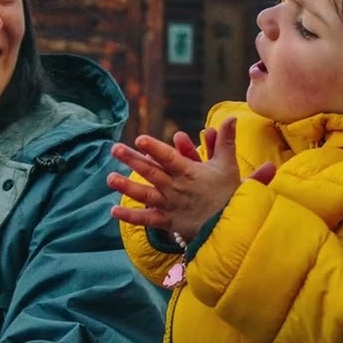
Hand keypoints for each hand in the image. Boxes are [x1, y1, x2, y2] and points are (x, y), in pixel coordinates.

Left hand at [108, 117, 275, 239]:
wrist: (230, 225)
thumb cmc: (228, 192)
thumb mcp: (228, 164)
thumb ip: (226, 140)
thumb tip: (232, 117)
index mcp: (189, 173)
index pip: (169, 158)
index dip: (155, 149)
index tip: (140, 139)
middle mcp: (176, 188)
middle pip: (151, 173)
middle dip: (132, 160)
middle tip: (115, 149)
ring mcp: (170, 205)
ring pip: (145, 195)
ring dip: (127, 187)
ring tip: (110, 178)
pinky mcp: (168, 221)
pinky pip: (147, 220)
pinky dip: (131, 217)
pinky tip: (114, 211)